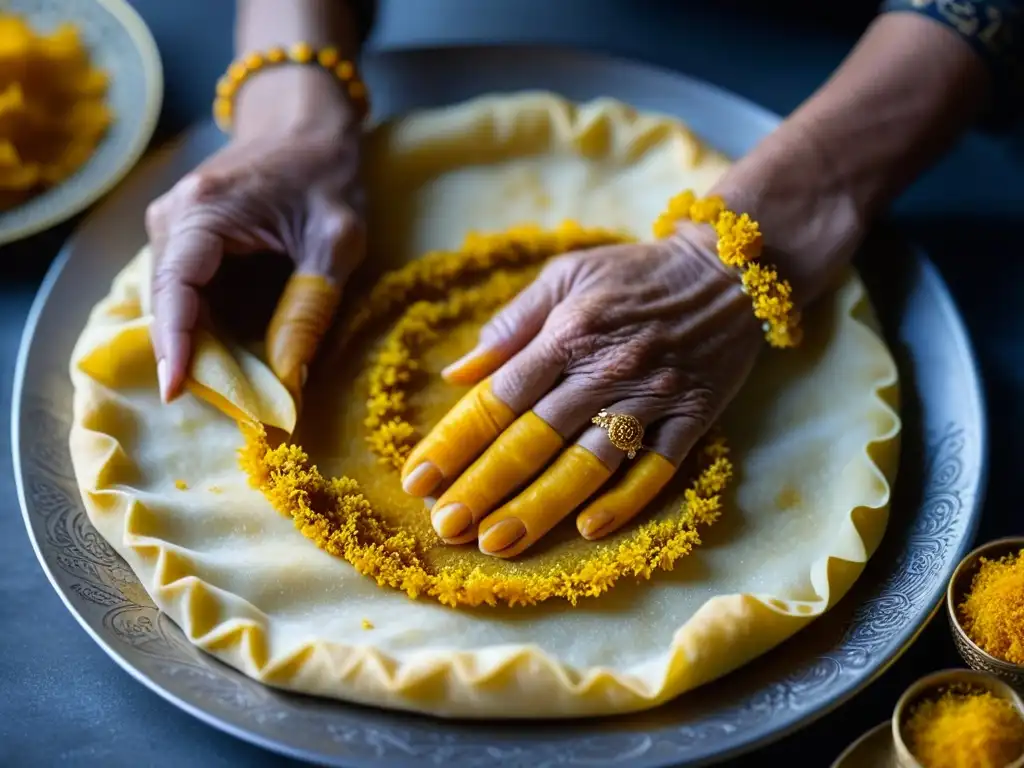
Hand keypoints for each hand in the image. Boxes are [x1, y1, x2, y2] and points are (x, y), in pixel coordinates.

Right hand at [146, 67, 363, 402]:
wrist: (306, 122)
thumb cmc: (327, 173)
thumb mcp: (337, 239)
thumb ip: (312, 305)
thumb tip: (290, 375)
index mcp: (205, 210)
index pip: (176, 288)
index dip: (175, 344)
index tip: (175, 391)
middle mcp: (174, 216)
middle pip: (167, 301)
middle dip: (191, 353)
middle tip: (225, 402)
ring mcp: (173, 224)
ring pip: (173, 300)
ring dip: (198, 341)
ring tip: (232, 384)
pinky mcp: (184, 235)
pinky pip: (185, 289)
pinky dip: (204, 322)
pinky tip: (231, 351)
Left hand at [400, 227, 763, 557]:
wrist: (728, 269)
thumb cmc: (633, 273)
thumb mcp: (565, 275)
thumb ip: (511, 325)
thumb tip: (457, 372)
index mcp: (567, 332)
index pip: (499, 398)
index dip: (455, 442)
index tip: (417, 480)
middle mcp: (606, 368)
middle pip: (535, 439)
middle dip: (485, 486)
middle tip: (446, 526)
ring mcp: (653, 396)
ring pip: (589, 462)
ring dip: (541, 506)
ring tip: (498, 543)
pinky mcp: (694, 416)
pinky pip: (658, 467)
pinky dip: (626, 499)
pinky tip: (588, 529)